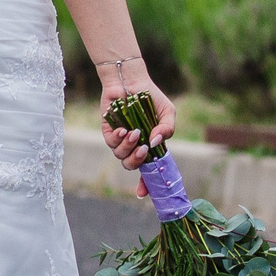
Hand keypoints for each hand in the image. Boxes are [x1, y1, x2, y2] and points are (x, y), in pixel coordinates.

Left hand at [98, 75, 177, 199]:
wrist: (131, 81)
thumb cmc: (151, 97)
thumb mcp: (167, 112)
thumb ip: (167, 129)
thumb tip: (154, 144)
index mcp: (149, 146)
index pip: (148, 170)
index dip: (146, 184)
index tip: (143, 194)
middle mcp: (134, 146)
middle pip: (132, 166)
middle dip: (137, 161)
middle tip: (143, 149)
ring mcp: (121, 140)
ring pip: (121, 156)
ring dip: (128, 147)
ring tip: (134, 132)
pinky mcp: (108, 132)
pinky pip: (111, 144)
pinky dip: (118, 139)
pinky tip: (123, 129)